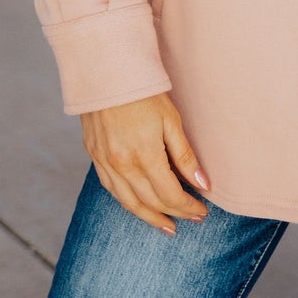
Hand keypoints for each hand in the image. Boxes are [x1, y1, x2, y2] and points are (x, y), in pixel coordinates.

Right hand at [80, 92, 210, 235]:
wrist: (106, 71)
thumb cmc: (143, 92)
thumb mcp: (171, 120)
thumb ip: (185, 156)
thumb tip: (203, 185)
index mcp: (144, 155)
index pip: (170, 195)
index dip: (188, 207)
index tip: (202, 211)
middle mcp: (122, 164)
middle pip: (151, 202)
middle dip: (175, 213)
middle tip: (192, 219)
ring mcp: (104, 162)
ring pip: (128, 203)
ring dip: (150, 217)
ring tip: (167, 226)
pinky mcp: (94, 156)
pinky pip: (111, 189)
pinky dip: (127, 202)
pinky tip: (139, 206)